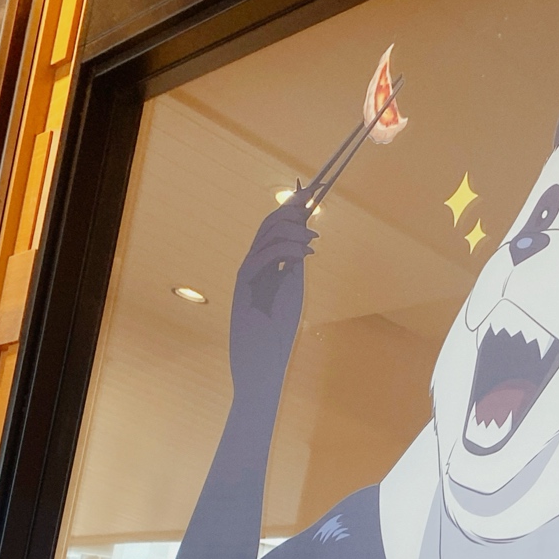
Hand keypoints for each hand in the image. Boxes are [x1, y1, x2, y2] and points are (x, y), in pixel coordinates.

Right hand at [228, 195, 315, 402]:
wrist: (259, 367)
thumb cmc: (276, 340)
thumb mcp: (291, 298)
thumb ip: (293, 272)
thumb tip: (304, 246)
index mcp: (266, 268)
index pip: (277, 230)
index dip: (291, 209)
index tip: (310, 192)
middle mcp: (254, 265)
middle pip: (268, 226)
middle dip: (291, 211)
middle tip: (314, 203)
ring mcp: (247, 274)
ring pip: (264, 236)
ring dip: (291, 230)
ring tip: (314, 238)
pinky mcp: (243, 285)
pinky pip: (263, 257)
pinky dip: (284, 250)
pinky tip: (304, 253)